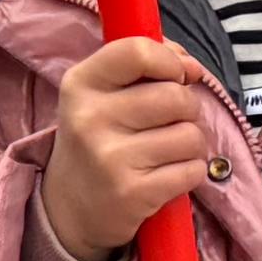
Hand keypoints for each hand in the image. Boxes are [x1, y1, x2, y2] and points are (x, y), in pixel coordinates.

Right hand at [38, 33, 212, 260]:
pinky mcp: (132, 194)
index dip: (170, 60)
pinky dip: (190, 172)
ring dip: (191, 144)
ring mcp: (110, 158)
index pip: (137, 51)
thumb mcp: (103, 95)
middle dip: (188, 109)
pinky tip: (166, 176)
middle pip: (175, 96)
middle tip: (169, 123)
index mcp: (80, 84)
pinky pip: (192, 170)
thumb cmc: (99, 140)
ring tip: (167, 152)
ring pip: (190, 135)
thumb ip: (146, 66)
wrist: (69, 209)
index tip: (176, 76)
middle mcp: (90, 119)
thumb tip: (191, 67)